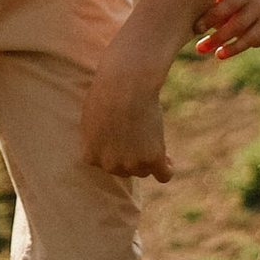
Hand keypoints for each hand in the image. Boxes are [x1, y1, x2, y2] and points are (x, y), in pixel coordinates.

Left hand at [82, 57, 173, 180]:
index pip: (106, 164)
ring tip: (153, 140)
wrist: (126, 84)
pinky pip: (164, 175)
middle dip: (131, 156)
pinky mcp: (153, 159)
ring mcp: (131, 164)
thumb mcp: (91, 117)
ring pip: (144, 170)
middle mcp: (110, 165)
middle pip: (124, 170)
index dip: (116, 152)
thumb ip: (97, 136)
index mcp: (91, 156)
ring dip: (148, 160)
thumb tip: (108, 143)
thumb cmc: (107, 92)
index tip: (123, 142)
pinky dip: (167, 169)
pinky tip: (168, 160)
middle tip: (140, 137)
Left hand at [193, 0, 259, 58]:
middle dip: (213, 16)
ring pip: (239, 23)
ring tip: (200, 48)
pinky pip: (249, 39)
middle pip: (234, 1)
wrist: (259, 18)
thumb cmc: (226, 6)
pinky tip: (219, 54)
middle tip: (196, 28)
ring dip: (218, 37)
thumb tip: (169, 11)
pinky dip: (232, 48)